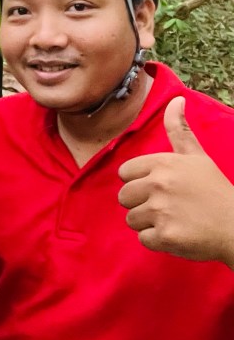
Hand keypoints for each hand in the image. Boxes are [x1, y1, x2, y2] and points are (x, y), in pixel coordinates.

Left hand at [118, 96, 233, 266]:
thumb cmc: (215, 190)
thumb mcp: (196, 157)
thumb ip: (180, 130)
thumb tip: (176, 99)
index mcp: (162, 163)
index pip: (124, 173)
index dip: (140, 182)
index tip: (160, 188)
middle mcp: (158, 184)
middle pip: (124, 197)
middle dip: (142, 204)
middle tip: (169, 206)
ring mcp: (160, 211)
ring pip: (131, 219)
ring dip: (150, 223)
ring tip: (175, 219)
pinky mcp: (164, 236)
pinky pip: (143, 239)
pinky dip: (158, 241)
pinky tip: (178, 233)